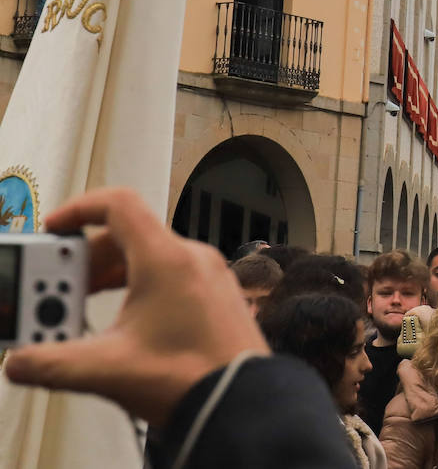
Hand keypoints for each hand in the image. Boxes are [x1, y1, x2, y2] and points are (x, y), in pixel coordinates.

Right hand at [3, 187, 269, 425]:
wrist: (243, 402)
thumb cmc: (194, 377)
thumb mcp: (107, 369)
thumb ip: (53, 362)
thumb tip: (25, 359)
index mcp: (167, 259)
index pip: (118, 205)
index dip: (79, 209)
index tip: (54, 229)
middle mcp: (192, 258)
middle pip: (127, 235)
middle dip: (85, 260)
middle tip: (58, 289)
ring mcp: (209, 275)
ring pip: (149, 256)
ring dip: (110, 276)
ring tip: (82, 307)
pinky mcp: (217, 294)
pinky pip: (171, 274)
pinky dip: (138, 286)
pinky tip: (123, 321)